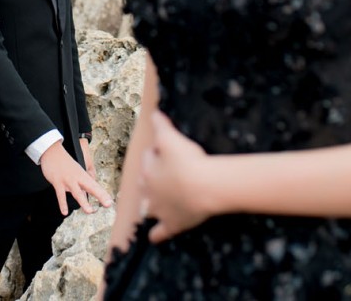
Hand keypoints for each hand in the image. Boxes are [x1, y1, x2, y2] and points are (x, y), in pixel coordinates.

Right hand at [40, 140, 112, 215]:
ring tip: (89, 211)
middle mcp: (77, 177)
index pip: (95, 185)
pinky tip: (65, 212)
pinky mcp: (58, 182)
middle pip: (91, 187)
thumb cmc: (64, 163)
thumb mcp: (75, 170)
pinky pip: (61, 195)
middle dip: (100, 195)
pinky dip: (63, 204)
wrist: (52, 151)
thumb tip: (85, 193)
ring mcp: (68, 180)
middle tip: (108, 204)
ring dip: (84, 202)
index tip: (110, 202)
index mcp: (83, 175)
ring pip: (77, 192)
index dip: (103, 194)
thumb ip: (80, 182)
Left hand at [141, 111, 210, 242]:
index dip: (157, 152)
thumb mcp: (171, 137)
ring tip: (153, 205)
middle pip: (147, 183)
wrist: (202, 186)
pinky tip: (154, 237)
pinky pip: (160, 233)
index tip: (165, 149)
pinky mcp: (171, 225)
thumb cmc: (187, 160)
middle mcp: (150, 191)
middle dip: (152, 178)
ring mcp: (159, 209)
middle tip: (166, 174)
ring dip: (149, 206)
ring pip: (148, 208)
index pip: (148, 158)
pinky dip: (157, 235)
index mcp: (148, 170)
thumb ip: (161, 124)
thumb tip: (153, 112)